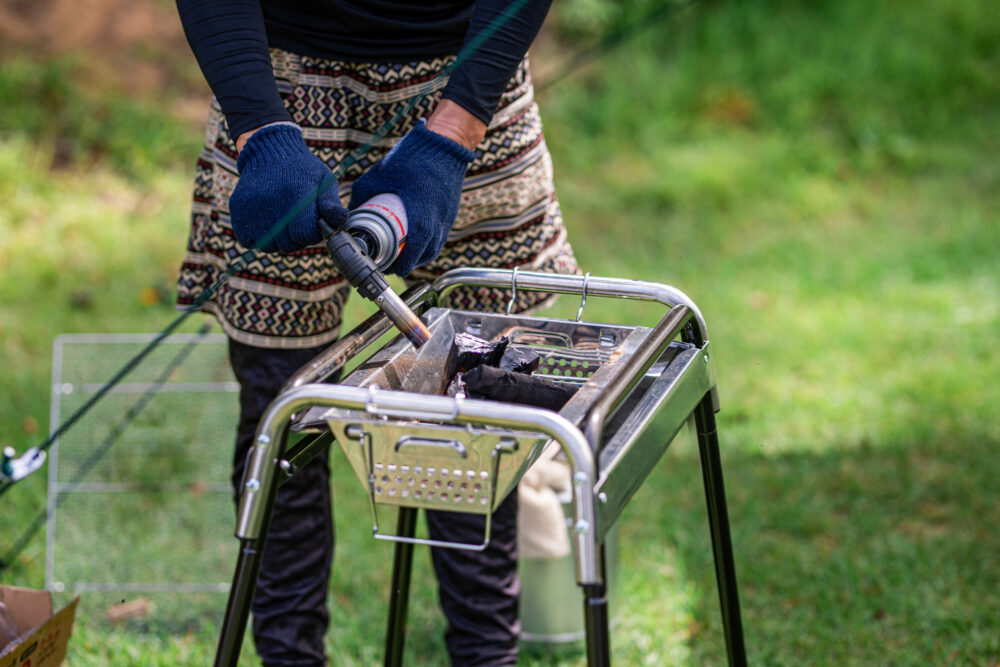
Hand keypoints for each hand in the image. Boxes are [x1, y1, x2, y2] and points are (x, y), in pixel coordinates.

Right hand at [229, 123, 347, 252]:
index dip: (312, 234)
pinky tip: (266, 222)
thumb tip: (338, 222)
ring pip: (269, 245)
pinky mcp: (238, 210)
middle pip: (288, 244)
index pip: (305, 235)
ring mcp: (252, 207)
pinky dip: (258, 237)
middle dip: (296, 238)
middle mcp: (273, 203)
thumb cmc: (302, 169)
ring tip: (282, 221)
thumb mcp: (323, 180)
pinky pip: (249, 240)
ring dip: (277, 239)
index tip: (311, 224)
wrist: (269, 150)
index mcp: (296, 196)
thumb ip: (331, 204)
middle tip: (296, 222)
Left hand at [348, 118, 475, 275]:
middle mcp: (437, 216)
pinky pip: (441, 236)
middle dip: (410, 264)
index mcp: (420, 209)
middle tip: (392, 268)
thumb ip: (362, 195)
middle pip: (427, 253)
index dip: (406, 262)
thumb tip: (349, 214)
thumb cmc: (411, 157)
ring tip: (404, 260)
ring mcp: (447, 215)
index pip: (417, 246)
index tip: (393, 270)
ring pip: (436, 247)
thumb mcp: (379, 174)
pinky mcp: (451, 211)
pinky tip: (417, 244)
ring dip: (421, 257)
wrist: (443, 144)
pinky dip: (429, 245)